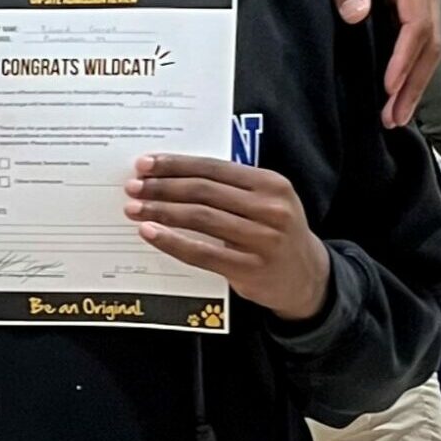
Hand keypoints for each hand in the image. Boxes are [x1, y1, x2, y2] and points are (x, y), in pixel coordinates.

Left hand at [127, 154, 331, 320]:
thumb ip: (229, 186)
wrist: (307, 277)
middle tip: (133, 186)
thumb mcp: (266, 201)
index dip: (176, 165)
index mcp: (271, 184)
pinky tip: (149, 232)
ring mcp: (262, 240)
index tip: (145, 164)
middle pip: (203, 191)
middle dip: (162, 187)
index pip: (214, 168)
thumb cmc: (274, 231)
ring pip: (200, 219)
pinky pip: (202, 252)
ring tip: (134, 208)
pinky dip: (171, 241)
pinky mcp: (250, 268)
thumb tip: (170, 174)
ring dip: (161, 211)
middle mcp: (271, 209)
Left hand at [295, 0, 439, 127]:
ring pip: (427, 44)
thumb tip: (358, 14)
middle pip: (429, 42)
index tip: (390, 87)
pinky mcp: (407, 0)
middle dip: (414, 83)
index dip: (405, 60)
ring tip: (397, 113)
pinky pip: (417, 38)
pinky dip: (410, 66)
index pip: (416, 25)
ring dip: (414, 81)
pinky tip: (399, 88)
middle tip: (395, 116)